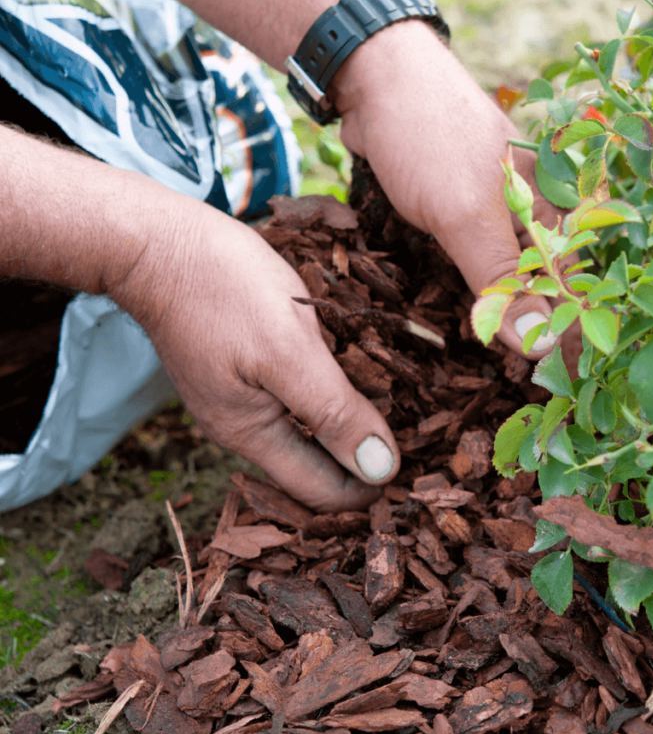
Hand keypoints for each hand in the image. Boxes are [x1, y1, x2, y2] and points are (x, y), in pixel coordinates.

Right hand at [111, 198, 398, 511]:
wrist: (154, 240)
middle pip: (314, 468)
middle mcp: (242, 427)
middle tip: (417, 437)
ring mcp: (237, 397)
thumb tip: (380, 470)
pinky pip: (292, 400)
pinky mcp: (238, 368)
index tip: (416, 467)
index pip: (323, 493)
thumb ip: (334, 413)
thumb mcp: (291, 350)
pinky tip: (353, 376)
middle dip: (362, 462)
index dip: (370, 489)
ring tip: (396, 408)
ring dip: (346, 429)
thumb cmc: (223, 288)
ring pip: (305, 434)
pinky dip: (326, 399)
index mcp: (253, 434)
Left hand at [331, 21, 577, 361]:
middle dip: (540, 335)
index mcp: (553, 209)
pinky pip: (477, 265)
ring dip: (506, 319)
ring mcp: (496, 213)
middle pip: (546, 287)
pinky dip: (476, 295)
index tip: (568, 387)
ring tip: (504, 369)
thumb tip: (540, 346)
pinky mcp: (462, 215)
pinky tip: (472, 324)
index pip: (575, 286)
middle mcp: (533, 213)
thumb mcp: (467, 216)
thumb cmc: (429, 138)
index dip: (572, 335)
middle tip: (533, 391)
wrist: (373, 80)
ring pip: (510, 279)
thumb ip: (503, 281)